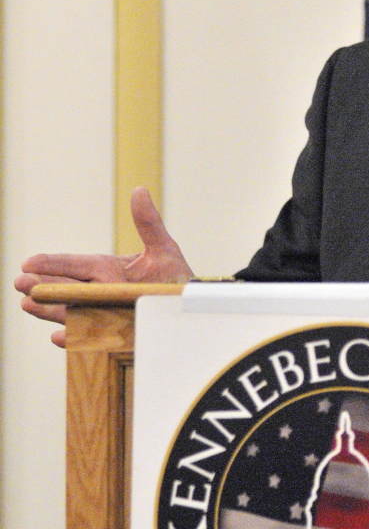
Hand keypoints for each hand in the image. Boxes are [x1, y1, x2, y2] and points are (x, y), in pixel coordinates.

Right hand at [15, 187, 193, 346]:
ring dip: (50, 310)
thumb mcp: (163, 249)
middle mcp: (101, 292)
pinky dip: (75, 337)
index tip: (28, 262)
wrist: (189, 309)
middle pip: (67, 288)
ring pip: (71, 311)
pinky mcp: (114, 336)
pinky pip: (90, 338)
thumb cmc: (174, 279)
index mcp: (108, 270)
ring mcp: (105, 314)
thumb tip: (139, 190)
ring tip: (27, 304)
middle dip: (43, 286)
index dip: (53, 264)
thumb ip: (148, 223)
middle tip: (19, 283)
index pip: (76, 265)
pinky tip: (58, 337)